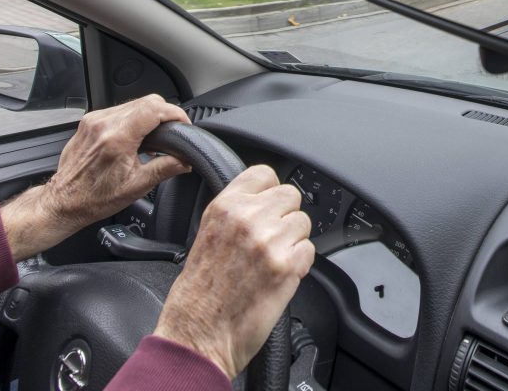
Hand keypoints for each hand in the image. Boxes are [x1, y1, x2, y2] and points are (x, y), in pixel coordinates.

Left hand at [0, 95, 191, 259]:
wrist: (64, 201)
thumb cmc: (95, 198)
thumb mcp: (137, 186)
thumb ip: (166, 168)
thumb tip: (186, 160)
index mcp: (117, 138)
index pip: (154, 109)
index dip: (175, 114)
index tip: (184, 124)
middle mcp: (103, 124)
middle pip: (147, 101)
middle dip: (165, 113)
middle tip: (173, 132)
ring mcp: (94, 120)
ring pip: (133, 103)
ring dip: (150, 114)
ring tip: (155, 135)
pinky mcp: (89, 122)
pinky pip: (119, 109)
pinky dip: (134, 117)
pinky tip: (136, 135)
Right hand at [153, 165, 313, 378]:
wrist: (198, 335)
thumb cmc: (198, 293)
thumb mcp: (206, 234)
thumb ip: (234, 213)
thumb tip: (262, 200)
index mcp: (225, 207)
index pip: (264, 173)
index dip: (270, 190)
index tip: (269, 204)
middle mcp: (248, 218)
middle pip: (291, 194)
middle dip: (285, 215)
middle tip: (273, 237)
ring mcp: (269, 241)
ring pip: (303, 223)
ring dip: (293, 241)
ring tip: (272, 260)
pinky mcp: (287, 267)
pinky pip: (309, 250)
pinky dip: (300, 264)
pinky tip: (279, 276)